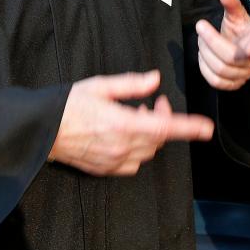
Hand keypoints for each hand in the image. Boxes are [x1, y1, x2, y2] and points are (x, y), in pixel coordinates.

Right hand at [50, 70, 213, 175]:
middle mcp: (121, 146)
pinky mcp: (106, 169)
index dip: (188, 128)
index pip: (165, 128)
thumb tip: (155, 79)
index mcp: (123, 124)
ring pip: (147, 151)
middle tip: (154, 102)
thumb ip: (131, 84)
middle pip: (158, 139)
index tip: (206, 128)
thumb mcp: (100, 86)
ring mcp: (114, 161)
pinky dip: (138, 148)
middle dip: (163, 120)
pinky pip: (133, 162)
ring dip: (151, 134)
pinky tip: (126, 134)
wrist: (42, 130)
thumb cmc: (70, 104)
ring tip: (137, 116)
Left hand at [196, 0, 249, 90]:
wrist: (241, 46)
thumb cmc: (241, 31)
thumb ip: (231, 2)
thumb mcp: (237, 15)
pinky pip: (216, 82)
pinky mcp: (233, 84)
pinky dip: (205, 68)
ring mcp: (244, 75)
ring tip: (202, 39)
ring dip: (205, 52)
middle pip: (230, 57)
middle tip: (201, 26)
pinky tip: (203, 55)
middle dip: (211, 41)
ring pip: (221, 70)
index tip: (249, 47)